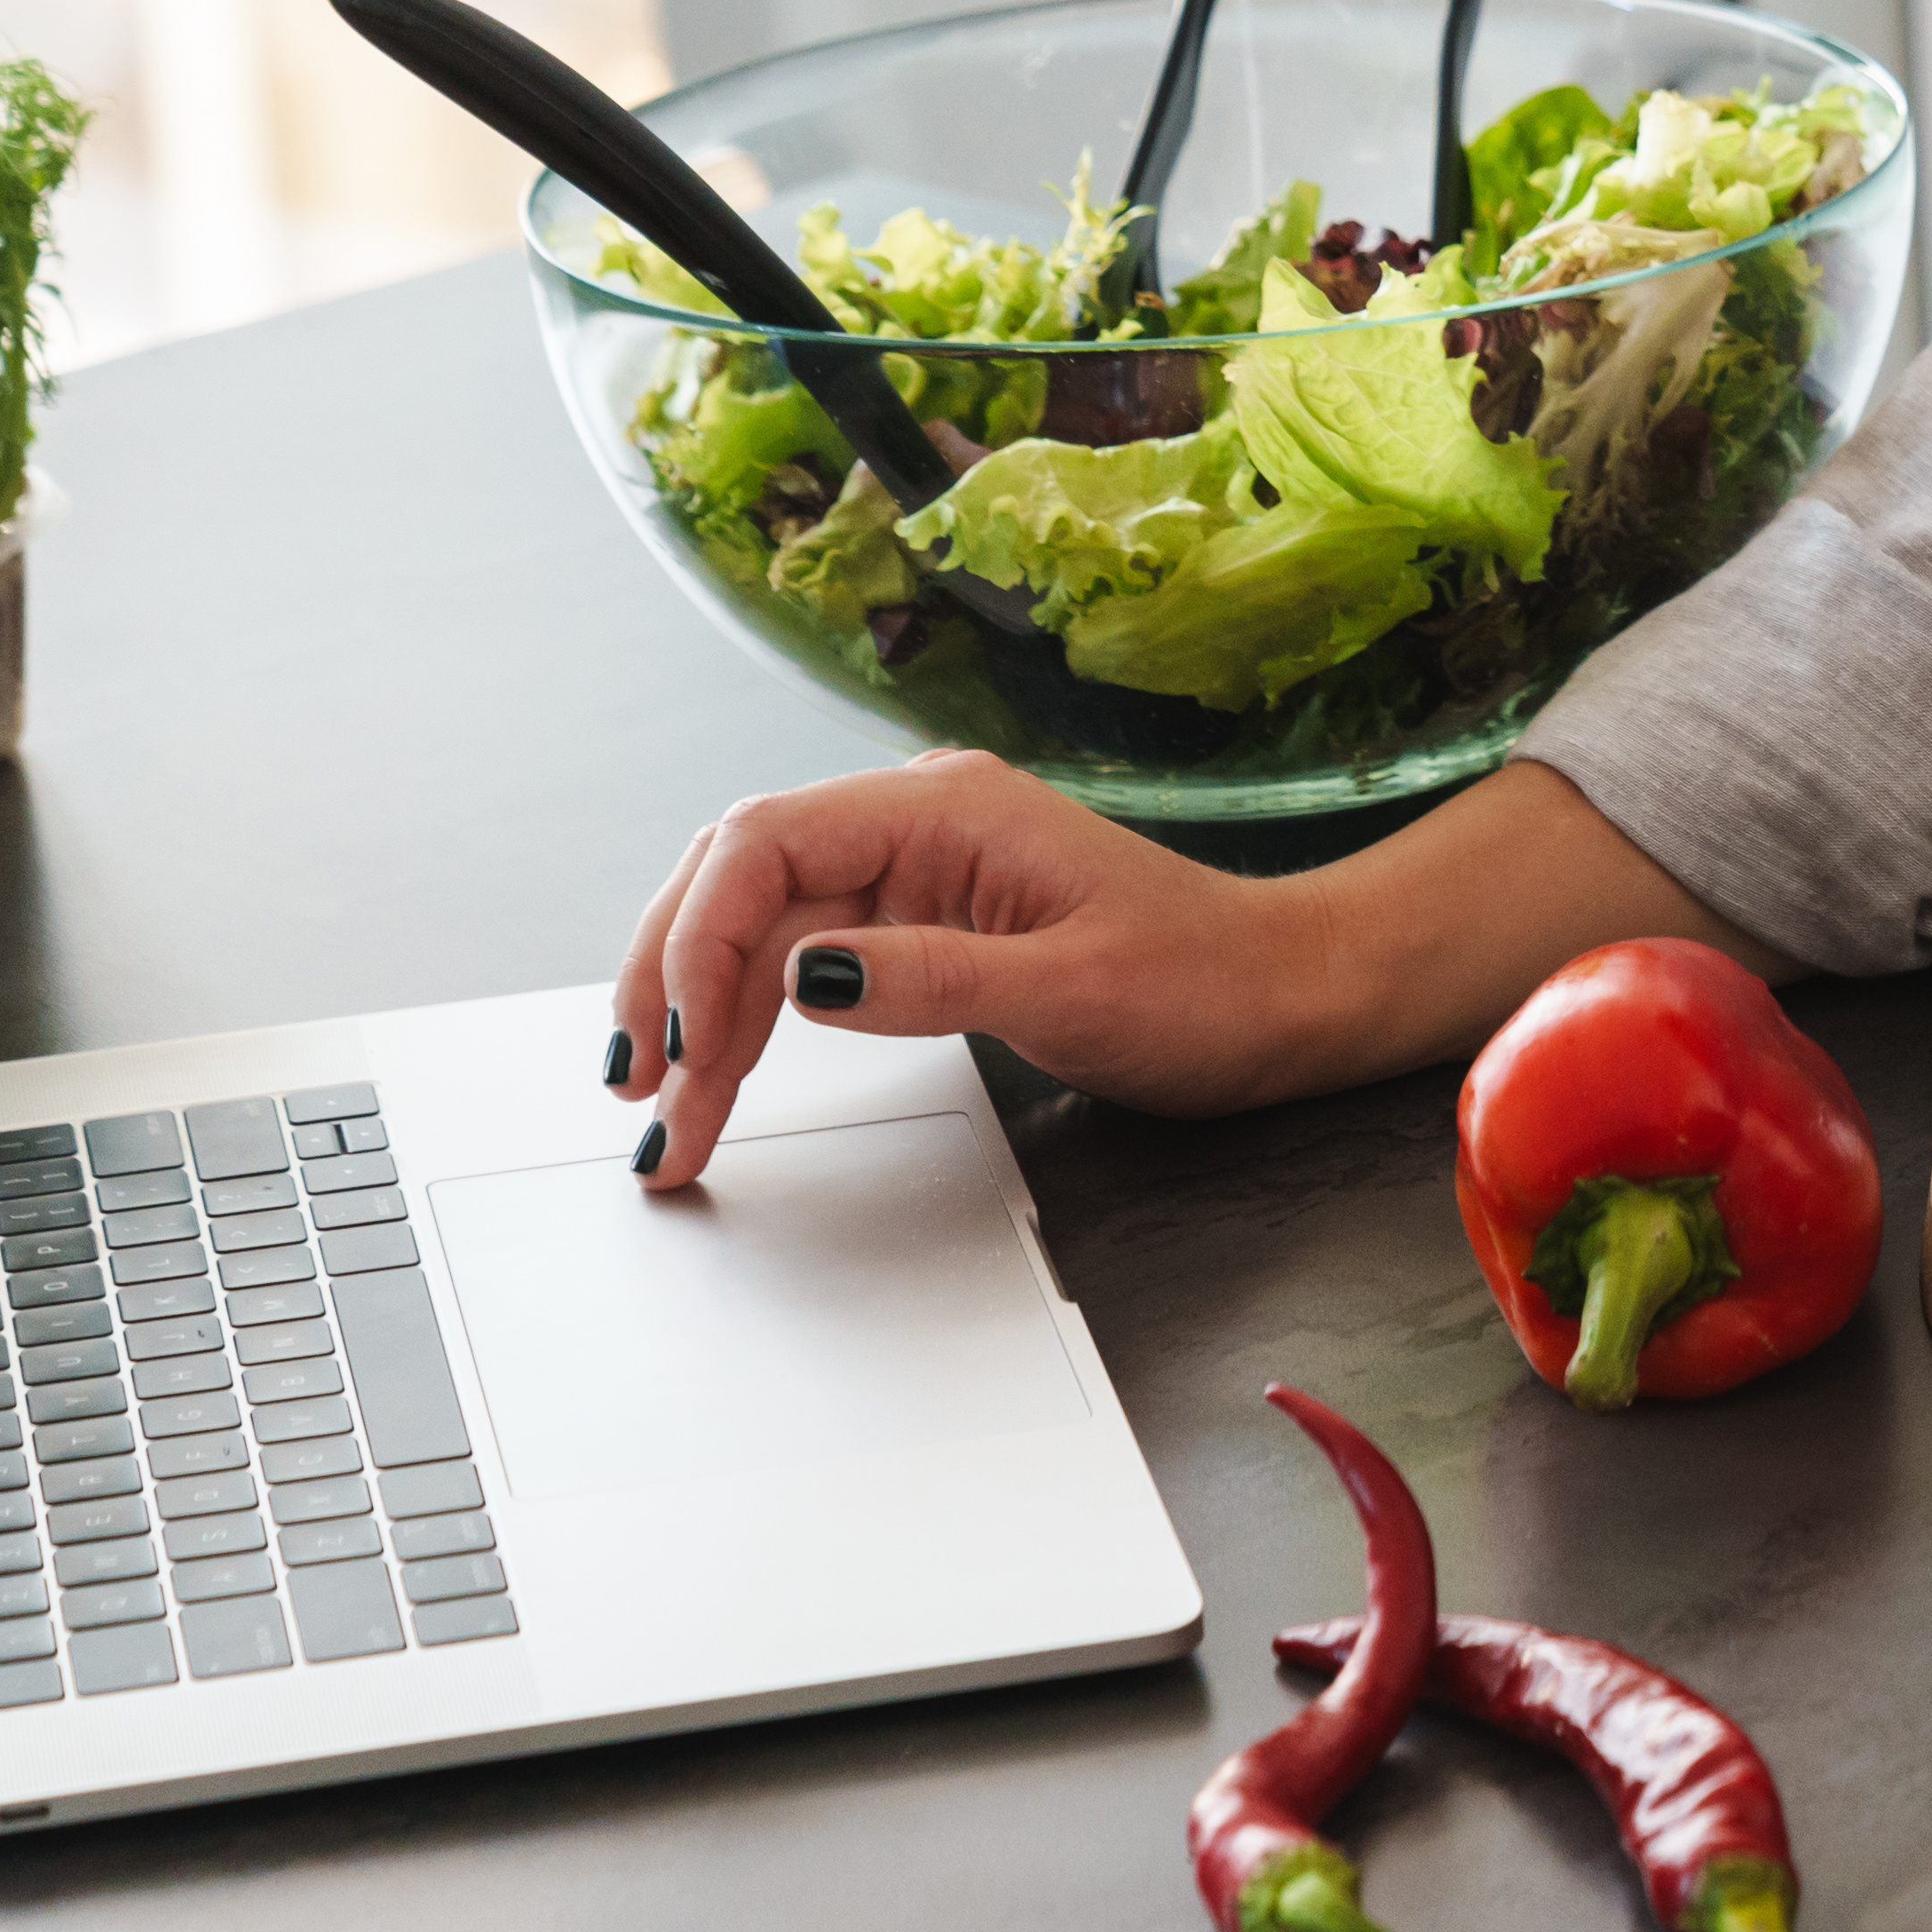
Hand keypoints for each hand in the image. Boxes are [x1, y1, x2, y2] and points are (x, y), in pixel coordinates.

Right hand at [602, 747, 1759, 1182]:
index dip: (696, 937)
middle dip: (671, 981)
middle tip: (641, 1094)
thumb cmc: (1208, 984)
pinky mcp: (923, 929)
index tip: (681, 1042)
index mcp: (943, 808)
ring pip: (758, 928)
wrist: (1290, 998)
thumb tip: (800, 980)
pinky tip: (724, 1084)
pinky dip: (754, 1025)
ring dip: (701, 1017)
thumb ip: (928, 978)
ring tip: (669, 1124)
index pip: (763, 842)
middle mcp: (914, 825)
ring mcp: (914, 875)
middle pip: (736, 880)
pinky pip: (804, 964)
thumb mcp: (1070, 990)